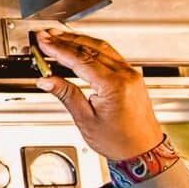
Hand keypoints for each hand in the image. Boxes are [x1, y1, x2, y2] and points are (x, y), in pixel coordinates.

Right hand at [35, 30, 163, 160]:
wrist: (144, 152)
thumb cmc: (120, 141)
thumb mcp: (86, 120)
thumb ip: (66, 94)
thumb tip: (47, 80)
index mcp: (114, 85)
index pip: (80, 59)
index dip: (58, 49)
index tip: (44, 41)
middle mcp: (125, 75)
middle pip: (90, 48)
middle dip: (65, 40)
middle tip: (46, 35)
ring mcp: (131, 74)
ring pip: (101, 47)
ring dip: (77, 40)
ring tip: (58, 37)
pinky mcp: (132, 76)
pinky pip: (109, 53)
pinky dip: (91, 47)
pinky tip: (80, 46)